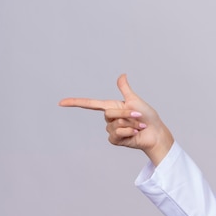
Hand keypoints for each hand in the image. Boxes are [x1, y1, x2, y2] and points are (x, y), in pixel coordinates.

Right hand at [59, 74, 173, 165]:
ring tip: (139, 126)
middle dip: (126, 114)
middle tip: (139, 116)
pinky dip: (128, 133)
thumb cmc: (147, 116)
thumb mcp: (135, 100)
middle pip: (109, 113)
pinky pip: (116, 134)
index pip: (89, 104)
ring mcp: (111, 130)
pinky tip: (134, 134)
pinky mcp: (115, 140)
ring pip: (114, 124)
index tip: (61, 102)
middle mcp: (109, 118)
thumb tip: (122, 75)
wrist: (155, 132)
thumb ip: (125, 89)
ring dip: (130, 124)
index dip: (75, 103)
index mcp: (112, 106)